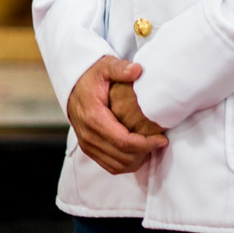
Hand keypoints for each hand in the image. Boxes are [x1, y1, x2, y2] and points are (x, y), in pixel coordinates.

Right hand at [66, 56, 167, 175]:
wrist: (72, 85)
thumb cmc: (91, 76)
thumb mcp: (105, 66)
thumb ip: (120, 68)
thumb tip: (137, 70)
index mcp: (93, 117)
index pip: (123, 141)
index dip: (145, 144)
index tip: (162, 138)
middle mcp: (88, 136)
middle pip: (122, 157)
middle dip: (144, 153)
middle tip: (160, 141)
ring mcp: (87, 145)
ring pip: (117, 165)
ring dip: (137, 160)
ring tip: (151, 146)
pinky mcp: (89, 149)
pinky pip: (110, 166)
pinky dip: (127, 163)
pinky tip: (138, 151)